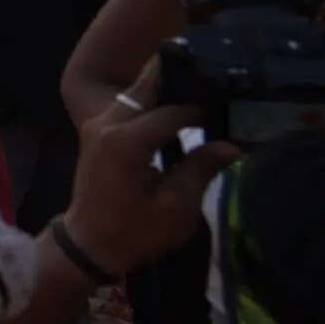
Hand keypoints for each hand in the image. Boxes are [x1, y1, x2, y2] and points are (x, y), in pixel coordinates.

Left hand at [60, 58, 239, 278]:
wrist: (90, 244)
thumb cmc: (135, 232)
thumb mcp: (177, 206)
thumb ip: (202, 168)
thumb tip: (234, 145)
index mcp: (125, 142)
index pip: (172, 111)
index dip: (202, 109)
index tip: (229, 110)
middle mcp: (106, 123)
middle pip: (146, 86)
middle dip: (178, 79)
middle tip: (211, 80)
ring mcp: (97, 124)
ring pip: (135, 92)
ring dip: (164, 89)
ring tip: (199, 95)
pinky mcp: (96, 130)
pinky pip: (126, 105)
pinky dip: (151, 102)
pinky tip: (176, 111)